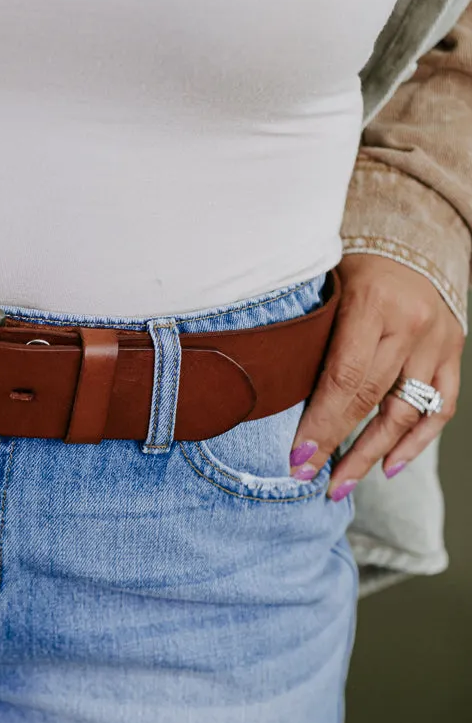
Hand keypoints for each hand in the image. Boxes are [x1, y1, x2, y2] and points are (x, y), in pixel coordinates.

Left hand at [291, 254, 462, 499]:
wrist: (408, 239)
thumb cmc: (351, 269)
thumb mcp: (323, 288)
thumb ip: (309, 337)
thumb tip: (270, 400)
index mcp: (373, 303)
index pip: (345, 378)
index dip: (321, 423)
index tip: (296, 458)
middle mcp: (412, 324)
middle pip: (373, 399)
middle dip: (337, 445)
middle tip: (308, 477)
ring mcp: (438, 341)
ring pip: (407, 412)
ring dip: (372, 454)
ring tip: (341, 483)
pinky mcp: (453, 352)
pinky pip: (440, 408)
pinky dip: (415, 442)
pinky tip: (388, 467)